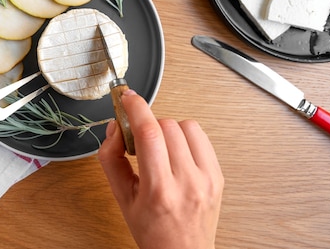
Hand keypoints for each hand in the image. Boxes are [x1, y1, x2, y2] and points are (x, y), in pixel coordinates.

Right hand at [98, 90, 223, 248]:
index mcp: (160, 191)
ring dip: (168, 129)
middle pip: (166, 126)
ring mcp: (207, 178)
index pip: (149, 134)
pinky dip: (185, 136)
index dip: (137, 108)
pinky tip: (176, 151)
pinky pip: (201, 136)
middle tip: (139, 139)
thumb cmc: (153, 231)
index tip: (127, 98)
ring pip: (186, 126)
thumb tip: (114, 128)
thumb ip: (111, 159)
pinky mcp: (218, 175)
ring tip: (160, 148)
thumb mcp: (122, 198)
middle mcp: (188, 183)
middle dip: (148, 125)